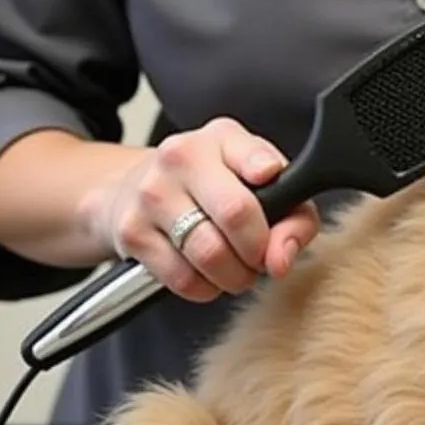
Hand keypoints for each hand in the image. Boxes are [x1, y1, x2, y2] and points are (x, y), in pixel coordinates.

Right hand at [95, 117, 320, 302]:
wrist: (137, 187)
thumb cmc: (215, 183)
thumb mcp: (262, 180)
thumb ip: (293, 214)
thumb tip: (281, 258)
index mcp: (221, 137)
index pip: (258, 162)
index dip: (280, 195)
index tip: (281, 212)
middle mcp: (181, 157)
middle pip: (236, 213)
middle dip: (258, 250)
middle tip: (260, 257)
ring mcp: (152, 194)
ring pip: (209, 254)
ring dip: (234, 275)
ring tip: (237, 267)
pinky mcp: (131, 232)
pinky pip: (182, 278)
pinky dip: (205, 287)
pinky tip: (208, 274)